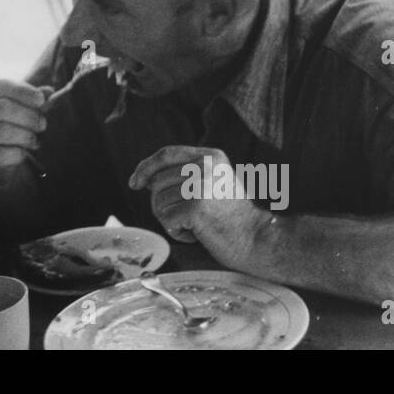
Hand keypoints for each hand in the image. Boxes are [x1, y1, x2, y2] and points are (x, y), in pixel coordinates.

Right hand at [0, 79, 48, 176]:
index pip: (1, 86)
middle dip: (28, 116)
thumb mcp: (19, 108)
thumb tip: (49, 92)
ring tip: (34, 139)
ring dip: (24, 135)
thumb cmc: (8, 125)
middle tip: (43, 124)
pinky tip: (24, 152)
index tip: (42, 100)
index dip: (24, 92)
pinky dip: (16, 153)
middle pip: (1, 108)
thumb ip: (34, 99)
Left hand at [128, 146, 271, 268]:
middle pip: (157, 181)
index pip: (166, 154)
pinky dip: (177, 232)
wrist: (258, 239)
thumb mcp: (213, 181)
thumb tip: (144, 178)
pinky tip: (197, 234)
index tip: (134, 182)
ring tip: (195, 225)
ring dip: (171, 220)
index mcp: (210, 156)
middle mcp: (205, 166)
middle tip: (183, 218)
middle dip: (161, 203)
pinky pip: (166, 220)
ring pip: (158, 202)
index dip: (146, 167)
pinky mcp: (195, 208)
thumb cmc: (232, 216)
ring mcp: (200, 186)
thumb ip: (185, 173)